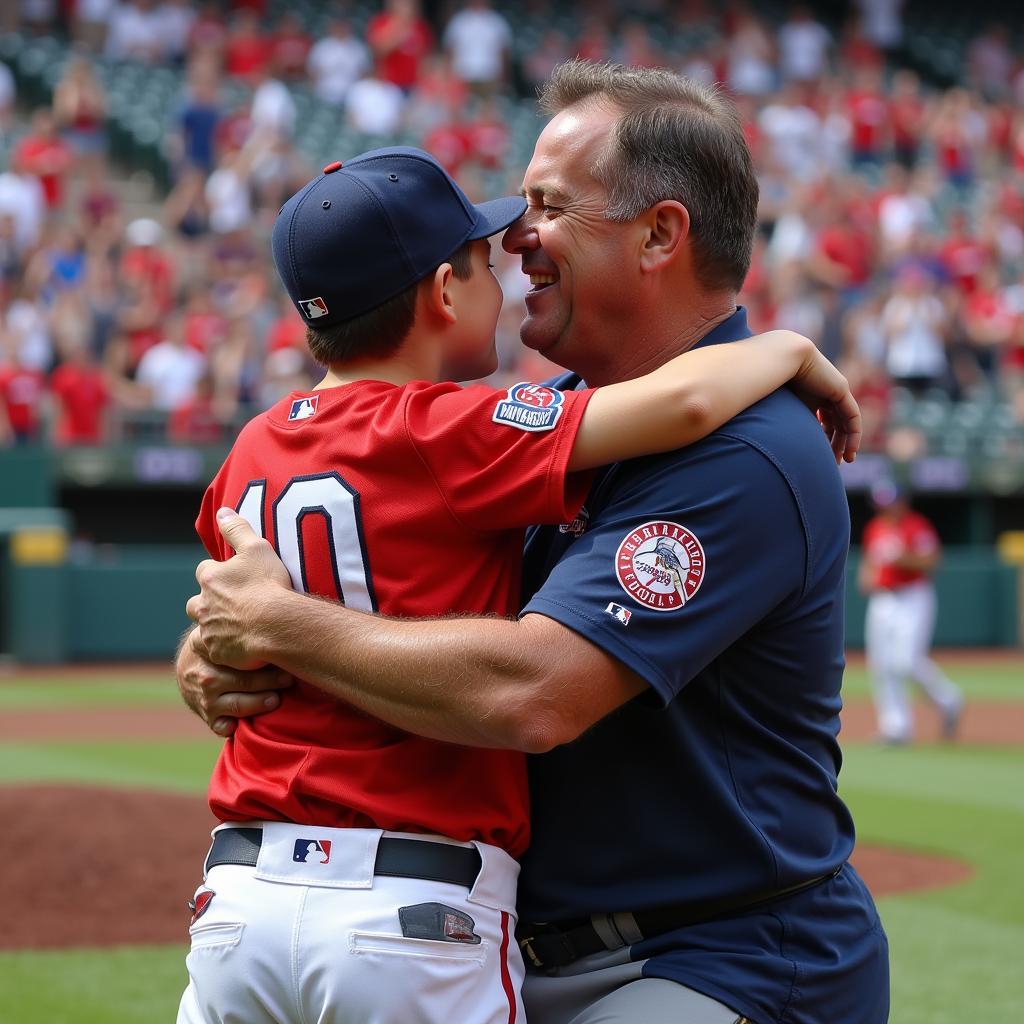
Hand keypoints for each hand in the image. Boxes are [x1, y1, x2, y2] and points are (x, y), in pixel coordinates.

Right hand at [177, 627, 293, 736]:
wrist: (191, 666)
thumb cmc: (221, 645)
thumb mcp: (223, 629)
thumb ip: (245, 622)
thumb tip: (280, 602)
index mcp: (207, 650)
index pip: (235, 654)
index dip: (260, 655)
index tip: (282, 654)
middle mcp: (204, 675)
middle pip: (241, 680)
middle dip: (268, 681)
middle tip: (288, 679)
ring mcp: (204, 698)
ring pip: (237, 704)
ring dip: (258, 704)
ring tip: (276, 699)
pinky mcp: (208, 717)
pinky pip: (221, 727)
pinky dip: (234, 727)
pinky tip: (248, 724)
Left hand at [185, 508, 294, 668]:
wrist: (276, 624)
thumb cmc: (268, 585)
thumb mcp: (257, 548)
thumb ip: (237, 529)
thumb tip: (222, 511)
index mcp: (210, 578)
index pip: (205, 571)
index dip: (218, 574)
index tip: (234, 578)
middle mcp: (203, 604)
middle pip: (196, 603)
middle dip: (208, 603)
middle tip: (233, 605)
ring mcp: (208, 629)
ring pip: (202, 627)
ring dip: (213, 625)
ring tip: (235, 627)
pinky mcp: (216, 651)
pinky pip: (213, 649)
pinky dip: (222, 647)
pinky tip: (239, 645)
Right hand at [789, 348, 860, 463]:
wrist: (782, 358)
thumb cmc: (773, 382)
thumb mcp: (785, 410)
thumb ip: (790, 424)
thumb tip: (780, 448)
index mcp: (812, 396)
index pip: (824, 421)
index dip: (824, 439)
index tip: (823, 457)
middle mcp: (825, 393)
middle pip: (836, 423)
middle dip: (837, 443)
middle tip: (837, 462)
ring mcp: (835, 390)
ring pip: (846, 421)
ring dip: (847, 442)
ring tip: (846, 460)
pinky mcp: (841, 391)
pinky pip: (852, 417)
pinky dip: (853, 434)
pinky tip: (851, 449)